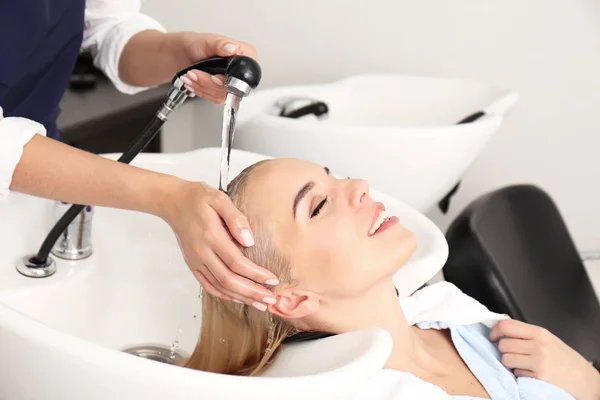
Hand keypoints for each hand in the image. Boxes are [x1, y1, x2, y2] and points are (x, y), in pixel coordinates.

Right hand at [162, 180, 277, 310]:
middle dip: (252, 292)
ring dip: (241, 298)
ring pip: (219, 287)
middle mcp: (202, 253)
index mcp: (211, 237)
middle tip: (271, 298)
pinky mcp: (193, 264)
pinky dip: (224, 295)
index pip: (236, 263)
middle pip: (229, 280)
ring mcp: (196, 261)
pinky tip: (239, 298)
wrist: (173, 202)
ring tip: (260, 303)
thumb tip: (249, 241)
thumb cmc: (198, 198)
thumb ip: (236, 219)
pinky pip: (208, 285)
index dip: (256, 274)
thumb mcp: (220, 199)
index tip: (272, 280)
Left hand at [177, 33, 257, 103]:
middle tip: (194, 73)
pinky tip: (193, 83)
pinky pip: (215, 99)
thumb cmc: (198, 45)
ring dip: (202, 87)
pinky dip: (201, 91)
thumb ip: (220, 44)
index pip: (246, 74)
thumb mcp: (207, 41)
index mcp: (245, 56)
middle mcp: (241, 71)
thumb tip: (232, 48)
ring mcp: (233, 84)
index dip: (230, 79)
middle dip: (209, 82)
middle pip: (232, 87)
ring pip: (222, 95)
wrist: (187, 54)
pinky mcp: (224, 92)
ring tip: (190, 76)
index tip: (214, 76)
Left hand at [490, 319, 599, 399]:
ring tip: (524, 364)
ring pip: (506, 359)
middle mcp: (538, 345)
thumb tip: (501, 322)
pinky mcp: (538, 376)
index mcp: (539, 332)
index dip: (494, 331)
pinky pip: (516, 373)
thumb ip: (525, 332)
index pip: (506, 325)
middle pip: (503, 344)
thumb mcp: (547, 339)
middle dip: (504, 350)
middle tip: (515, 353)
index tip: (492, 336)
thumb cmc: (565, 359)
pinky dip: (520, 374)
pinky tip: (532, 373)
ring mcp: (538, 361)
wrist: (585, 380)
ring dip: (511, 363)